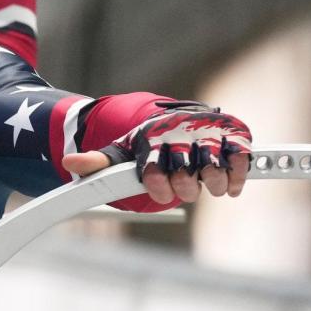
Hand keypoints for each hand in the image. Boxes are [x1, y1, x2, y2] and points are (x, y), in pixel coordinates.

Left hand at [61, 102, 252, 204]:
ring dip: (214, 183)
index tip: (162, 194)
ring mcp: (209, 129)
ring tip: (209, 186)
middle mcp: (181, 130)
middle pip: (185, 171)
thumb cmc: (150, 142)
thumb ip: (99, 161)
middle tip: (185, 189)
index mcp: (152, 136)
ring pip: (214, 165)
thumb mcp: (122, 151)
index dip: (159, 187)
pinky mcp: (234, 131)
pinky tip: (231, 185)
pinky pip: (241, 156)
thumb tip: (69, 163)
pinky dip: (239, 175)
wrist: (178, 116)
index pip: (154, 168)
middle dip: (185, 187)